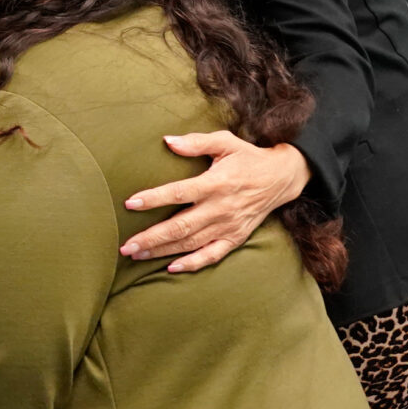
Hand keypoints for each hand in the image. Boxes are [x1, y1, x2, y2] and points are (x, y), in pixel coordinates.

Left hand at [120, 134, 310, 272]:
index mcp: (216, 183)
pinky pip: (212, 255)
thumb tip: (168, 141)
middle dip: (151, 237)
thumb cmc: (248, 158)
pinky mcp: (236, 238)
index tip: (130, 204)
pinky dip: (192, 263)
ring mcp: (229, 226)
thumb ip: (196, 142)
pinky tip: (172, 267)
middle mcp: (221, 208)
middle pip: (181, 226)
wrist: (282, 177)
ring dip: (162, 250)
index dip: (153, 199)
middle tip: (125, 246)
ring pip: (191, 242)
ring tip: (137, 254)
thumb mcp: (225, 142)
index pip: (179, 193)